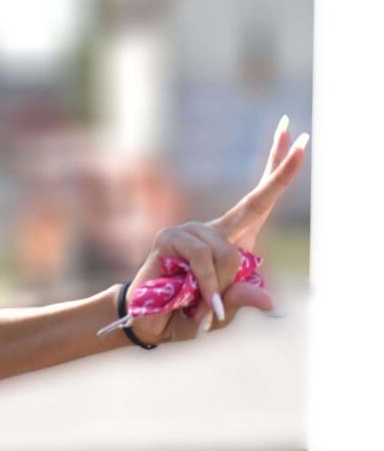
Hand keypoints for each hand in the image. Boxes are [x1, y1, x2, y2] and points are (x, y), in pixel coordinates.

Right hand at [128, 116, 308, 344]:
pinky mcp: (169, 238)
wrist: (149, 323)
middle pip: (253, 199)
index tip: (301, 141)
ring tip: (203, 303)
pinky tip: (200, 298)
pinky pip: (203, 257)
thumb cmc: (186, 315)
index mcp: (232, 243)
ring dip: (221, 285)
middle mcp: (213, 230)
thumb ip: (242, 300)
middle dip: (279, 169)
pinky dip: (207, 283)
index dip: (279, 173)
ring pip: (229, 253)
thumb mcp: (223, 311)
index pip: (260, 203)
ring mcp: (190, 231)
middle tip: (294, 126)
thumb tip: (267, 298)